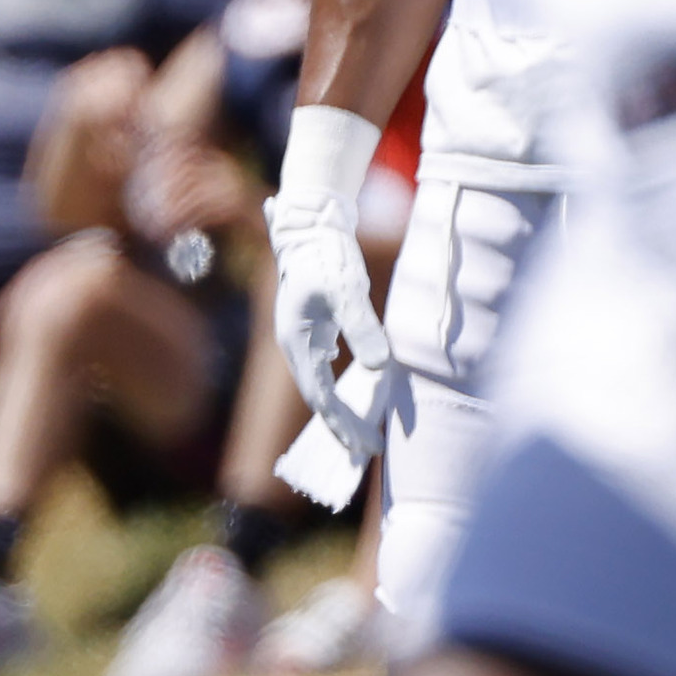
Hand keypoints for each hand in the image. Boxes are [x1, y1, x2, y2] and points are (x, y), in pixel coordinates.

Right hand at [263, 190, 402, 509]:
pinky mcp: (312, 327)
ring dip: (341, 410)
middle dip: (341, 427)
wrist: (310, 224)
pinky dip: (341, 388)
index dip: (342, 425)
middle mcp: (295, 345)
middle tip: (369, 451)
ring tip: (361, 432)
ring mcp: (302, 337)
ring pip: (320, 385)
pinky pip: (324, 369)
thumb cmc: (327, 255)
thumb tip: (379, 367)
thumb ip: (362, 326)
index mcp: (297, 343)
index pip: (320, 398)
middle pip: (317, 398)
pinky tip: (357, 393)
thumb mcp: (348, 289)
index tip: (366, 447)